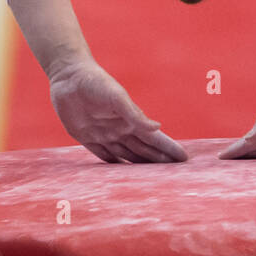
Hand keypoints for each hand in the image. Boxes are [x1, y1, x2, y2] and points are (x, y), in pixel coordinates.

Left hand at [48, 59, 187, 162]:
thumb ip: (135, 114)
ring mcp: (104, 134)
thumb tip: (158, 127)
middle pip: (143, 150)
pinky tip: (121, 174)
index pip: (154, 139)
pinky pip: (103, 155)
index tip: (185, 158)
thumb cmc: (96, 82)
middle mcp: (120, 129)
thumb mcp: (116, 97)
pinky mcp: (87, 137)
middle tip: (175, 175)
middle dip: (159, 161)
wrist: (70, 76)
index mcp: (130, 119)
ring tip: (153, 179)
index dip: (168, 148)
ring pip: (126, 156)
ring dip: (139, 167)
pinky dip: (113, 165)